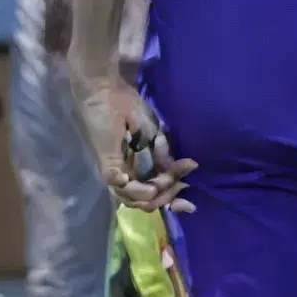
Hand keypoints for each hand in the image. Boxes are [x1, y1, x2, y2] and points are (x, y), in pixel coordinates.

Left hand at [84, 71, 184, 210]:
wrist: (107, 91)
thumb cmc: (129, 106)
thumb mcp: (156, 133)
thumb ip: (166, 155)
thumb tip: (186, 171)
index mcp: (142, 168)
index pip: (158, 193)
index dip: (175, 201)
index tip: (190, 205)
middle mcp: (129, 174)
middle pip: (148, 202)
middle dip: (167, 196)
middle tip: (175, 182)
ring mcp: (116, 171)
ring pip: (134, 199)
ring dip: (152, 193)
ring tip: (161, 181)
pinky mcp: (106, 164)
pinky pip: (118, 186)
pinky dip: (133, 187)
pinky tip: (144, 181)